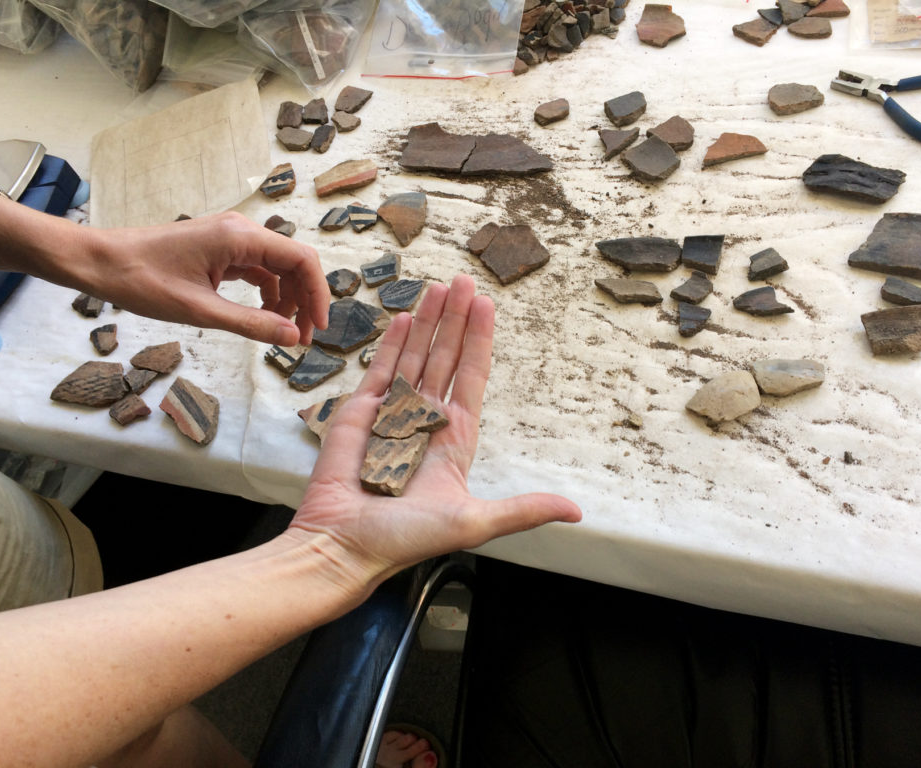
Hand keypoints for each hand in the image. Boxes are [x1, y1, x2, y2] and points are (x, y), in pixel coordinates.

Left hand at [82, 212, 328, 345]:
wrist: (99, 262)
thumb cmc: (141, 281)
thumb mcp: (199, 310)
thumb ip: (250, 324)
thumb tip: (291, 337)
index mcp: (239, 237)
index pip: (301, 260)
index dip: (317, 294)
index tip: (316, 328)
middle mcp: (240, 231)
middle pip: (293, 263)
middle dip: (303, 301)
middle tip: (299, 339)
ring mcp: (230, 239)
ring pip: (277, 268)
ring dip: (286, 300)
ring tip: (281, 333)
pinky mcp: (220, 249)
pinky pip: (257, 270)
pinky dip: (267, 294)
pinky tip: (261, 317)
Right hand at [289, 274, 580, 583]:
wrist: (345, 545)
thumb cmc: (406, 538)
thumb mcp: (474, 523)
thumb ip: (523, 510)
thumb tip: (575, 511)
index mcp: (454, 439)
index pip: (471, 378)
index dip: (480, 342)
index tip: (488, 307)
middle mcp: (425, 419)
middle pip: (445, 357)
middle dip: (456, 319)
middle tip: (465, 280)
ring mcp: (392, 413)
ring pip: (414, 356)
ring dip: (427, 321)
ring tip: (438, 287)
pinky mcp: (359, 412)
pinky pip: (379, 369)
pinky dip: (391, 343)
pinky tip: (403, 317)